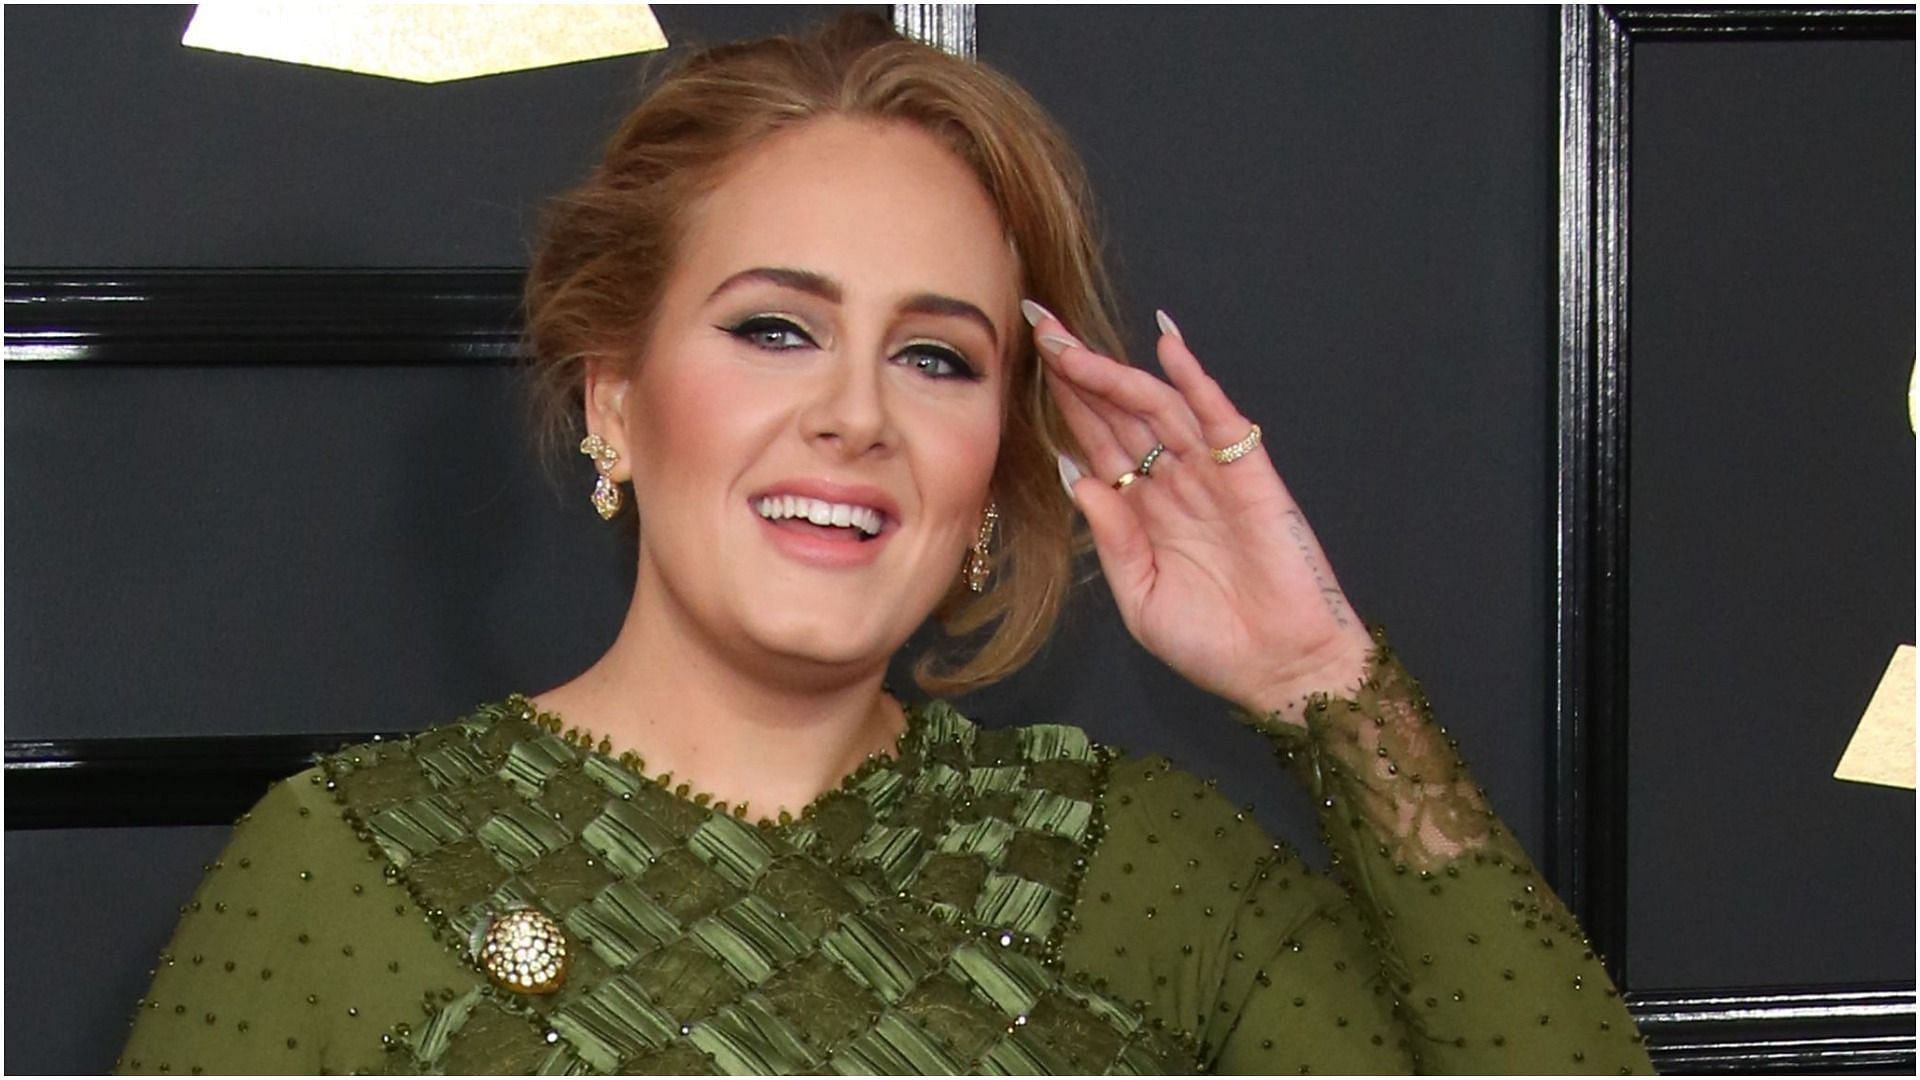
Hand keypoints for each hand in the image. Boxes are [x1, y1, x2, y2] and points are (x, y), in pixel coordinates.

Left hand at [1027, 302, 1375, 723]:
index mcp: (1142, 511)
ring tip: (1072, 343)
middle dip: (1078, 370)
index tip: (1027, 364)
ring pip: (1156, 408)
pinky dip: (1194, 379)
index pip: (1096, 442)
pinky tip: (1167, 345)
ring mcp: (1210, 474)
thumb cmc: (1211, 644)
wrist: (1281, 670)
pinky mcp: (1249, 475)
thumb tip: (1077, 477)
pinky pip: (1218, 417)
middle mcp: (1172, 482)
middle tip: (1038, 326)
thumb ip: (1111, 538)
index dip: (1064, 403)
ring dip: (1115, 372)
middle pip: (1119, 413)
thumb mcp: (1139, 597)